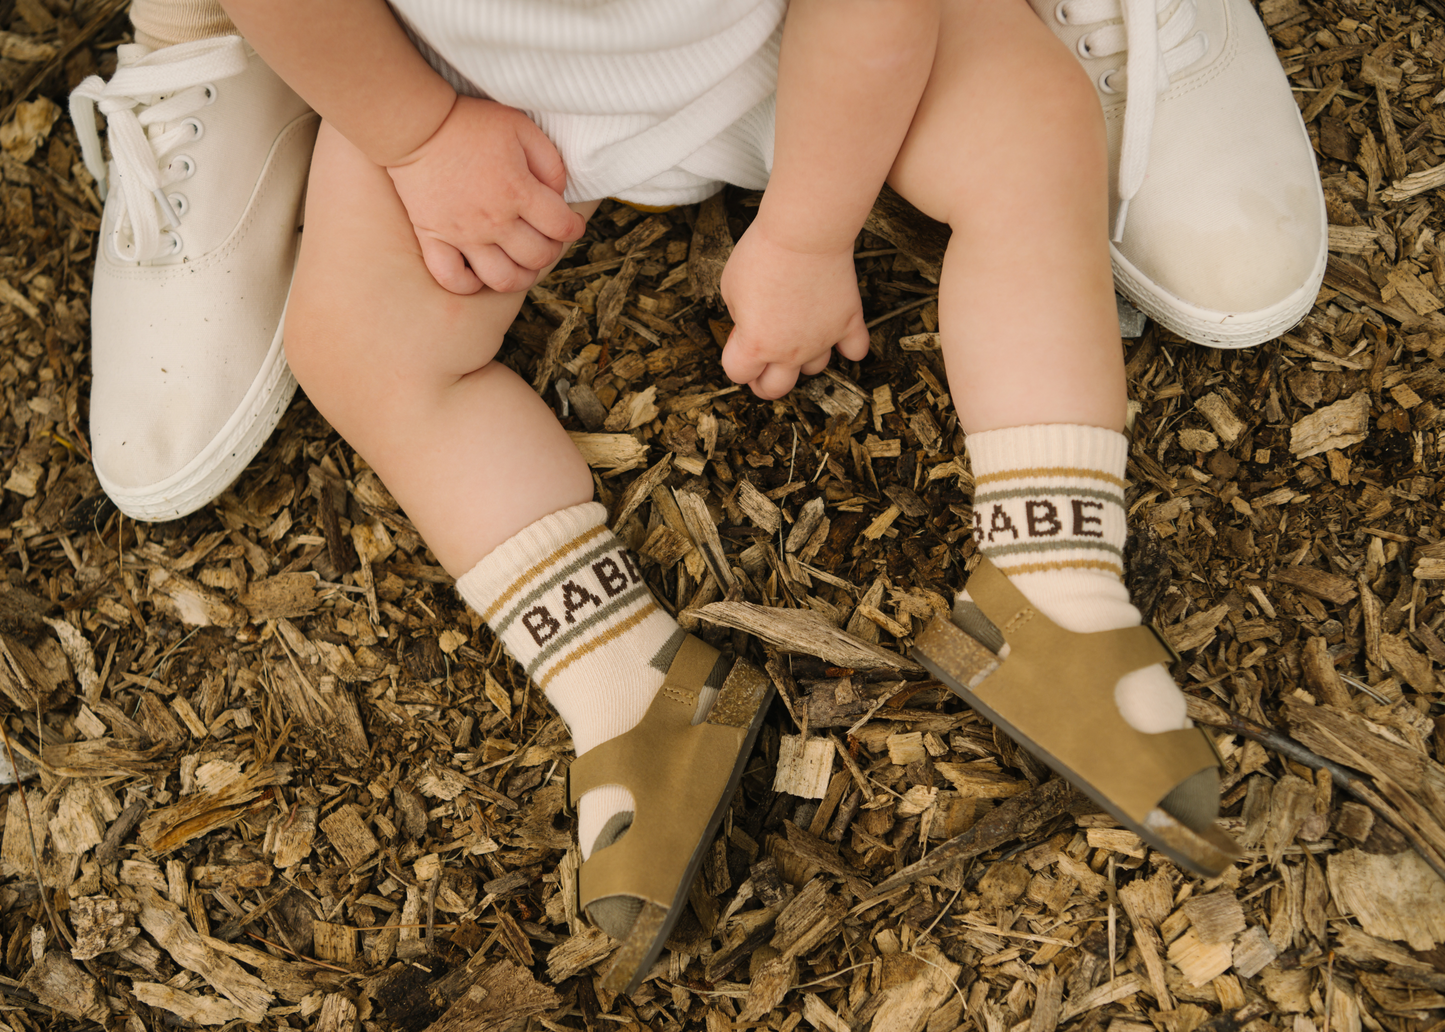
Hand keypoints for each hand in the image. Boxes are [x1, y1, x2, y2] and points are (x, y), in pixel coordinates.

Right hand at [386, 95, 586, 293]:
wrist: (416, 125)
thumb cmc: (470, 123)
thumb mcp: (522, 128)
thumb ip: (550, 163)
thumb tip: (559, 196)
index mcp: (518, 191)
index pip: (562, 227)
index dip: (574, 228)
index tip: (570, 222)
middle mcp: (493, 220)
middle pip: (538, 257)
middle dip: (550, 249)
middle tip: (544, 236)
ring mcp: (462, 234)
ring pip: (502, 279)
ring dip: (520, 276)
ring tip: (519, 261)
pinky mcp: (433, 238)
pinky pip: (452, 279)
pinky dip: (469, 283)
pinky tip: (477, 270)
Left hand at [720, 221, 870, 398]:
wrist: (804, 234)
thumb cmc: (762, 254)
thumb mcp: (730, 287)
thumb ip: (738, 316)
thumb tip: (750, 326)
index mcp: (755, 344)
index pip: (738, 374)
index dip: (735, 361)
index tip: (738, 344)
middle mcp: (789, 351)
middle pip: (776, 388)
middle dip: (765, 382)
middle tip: (762, 367)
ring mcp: (822, 340)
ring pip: (814, 369)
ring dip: (803, 360)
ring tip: (797, 338)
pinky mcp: (848, 323)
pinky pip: (855, 350)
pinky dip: (848, 348)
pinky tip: (838, 338)